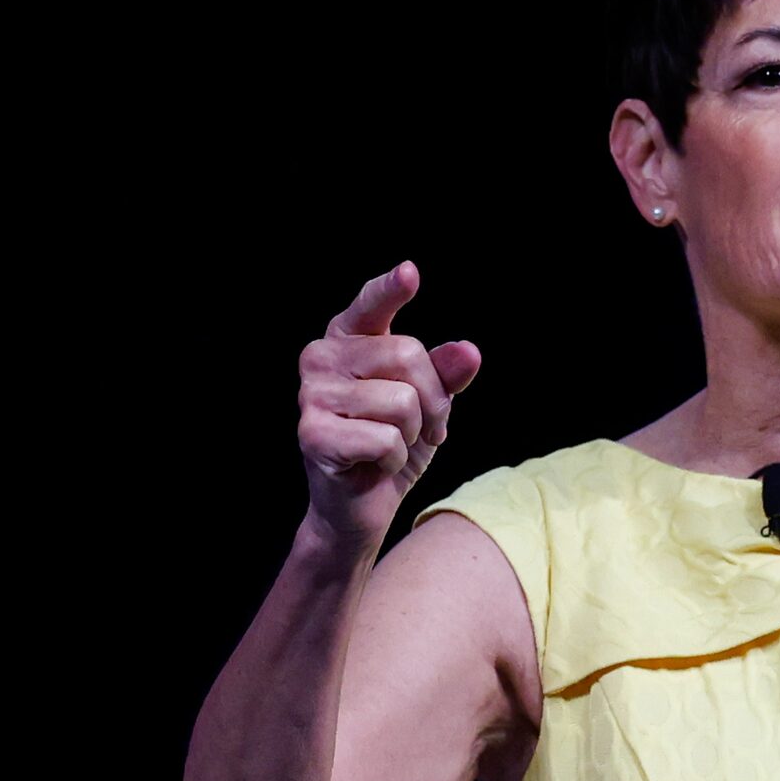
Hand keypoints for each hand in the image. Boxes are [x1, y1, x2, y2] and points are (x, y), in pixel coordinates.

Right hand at [296, 261, 483, 550]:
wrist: (359, 507)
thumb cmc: (391, 444)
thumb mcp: (429, 404)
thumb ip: (445, 374)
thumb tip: (468, 352)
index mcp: (347, 339)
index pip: (370, 306)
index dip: (390, 289)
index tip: (409, 273)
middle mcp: (321, 357)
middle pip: (407, 354)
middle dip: (432, 398)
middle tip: (423, 427)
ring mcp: (311, 395)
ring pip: (402, 401)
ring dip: (413, 434)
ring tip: (395, 446)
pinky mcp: (312, 434)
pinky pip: (385, 439)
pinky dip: (393, 460)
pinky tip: (374, 465)